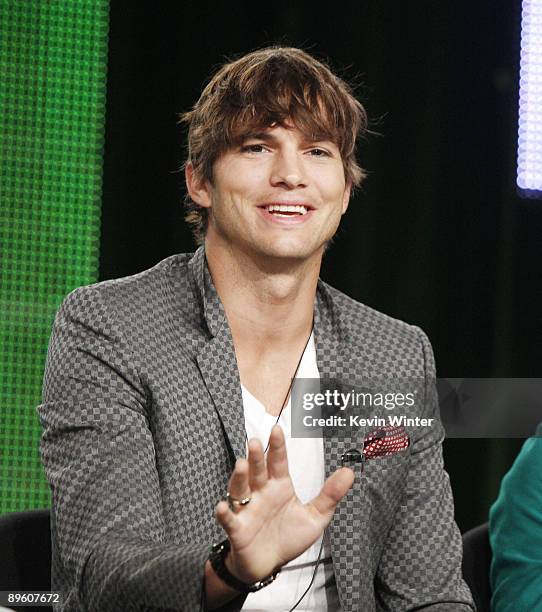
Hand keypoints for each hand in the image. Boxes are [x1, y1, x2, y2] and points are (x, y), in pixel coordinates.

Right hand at [215, 424, 354, 583]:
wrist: (268, 564)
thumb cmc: (288, 536)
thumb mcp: (315, 517)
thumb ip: (330, 495)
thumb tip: (349, 472)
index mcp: (279, 486)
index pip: (278, 462)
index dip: (278, 446)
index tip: (277, 429)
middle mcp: (261, 493)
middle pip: (258, 470)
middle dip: (257, 456)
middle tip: (257, 441)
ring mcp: (247, 509)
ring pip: (240, 488)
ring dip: (239, 476)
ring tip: (242, 464)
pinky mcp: (237, 529)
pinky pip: (229, 519)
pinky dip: (225, 513)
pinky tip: (223, 507)